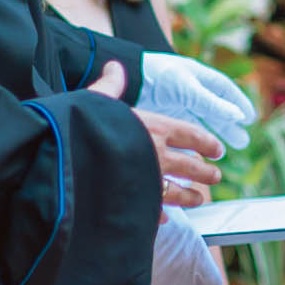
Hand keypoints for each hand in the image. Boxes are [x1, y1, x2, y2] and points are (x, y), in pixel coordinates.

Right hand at [90, 64, 220, 206]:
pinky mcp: (136, 204)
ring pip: (179, 192)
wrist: (67, 166)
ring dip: (191, 197)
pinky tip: (163, 218)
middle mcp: (157, 156)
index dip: (206, 142)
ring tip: (199, 199)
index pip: (190, 134)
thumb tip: (115, 66)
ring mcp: (149, 183)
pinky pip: (154, 211)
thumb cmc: (82, 127)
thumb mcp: (96, 100)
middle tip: (215, 176)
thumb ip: (110, 85)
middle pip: (191, 166)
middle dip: (205, 172)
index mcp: (154, 128)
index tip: (217, 149)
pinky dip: (160, 214)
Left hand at [139, 53, 255, 150]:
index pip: (223, 90)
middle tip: (242, 141)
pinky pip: (182, 133)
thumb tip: (237, 116)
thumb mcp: (188, 90)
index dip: (237, 103)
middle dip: (228, 125)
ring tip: (224, 152)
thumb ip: (211, 104)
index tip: (249, 118)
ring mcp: (175, 104)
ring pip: (199, 123)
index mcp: (196, 77)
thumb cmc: (156, 76)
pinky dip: (192, 144)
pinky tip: (199, 156)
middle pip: (214, 110)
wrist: (124, 81)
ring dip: (212, 137)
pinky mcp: (162, 118)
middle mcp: (188, 90)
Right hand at [149, 215, 226, 284]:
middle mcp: (181, 274)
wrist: (128, 210)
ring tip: (160, 277)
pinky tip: (144, 276)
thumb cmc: (157, 212)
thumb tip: (204, 255)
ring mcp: (160, 283)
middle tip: (180, 284)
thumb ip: (195, 248)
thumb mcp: (182, 225)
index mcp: (197, 256)